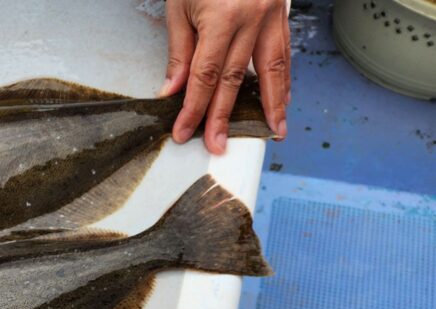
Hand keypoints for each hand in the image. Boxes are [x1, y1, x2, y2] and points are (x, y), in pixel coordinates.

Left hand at [161, 0, 290, 154]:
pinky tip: (282, 96)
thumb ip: (180, 48)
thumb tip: (174, 89)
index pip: (204, 77)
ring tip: (272, 131)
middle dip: (223, 117)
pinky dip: (284, 77)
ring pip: (273, 68)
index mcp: (223, 17)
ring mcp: (271, 14)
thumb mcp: (180, 3)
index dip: (194, 109)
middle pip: (235, 80)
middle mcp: (252, 18)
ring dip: (272, 104)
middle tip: (217, 145)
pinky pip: (284, 50)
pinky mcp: (282, 9)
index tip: (185, 131)